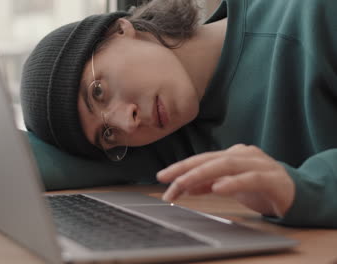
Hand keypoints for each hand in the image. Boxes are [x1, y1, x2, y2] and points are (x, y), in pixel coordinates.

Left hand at [157, 144, 294, 217]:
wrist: (296, 193)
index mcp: (232, 155)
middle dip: (185, 168)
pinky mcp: (273, 178)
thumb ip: (208, 184)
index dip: (180, 167)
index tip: (162, 177)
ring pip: (227, 164)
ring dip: (202, 174)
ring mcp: (259, 164)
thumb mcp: (228, 185)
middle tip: (165, 178)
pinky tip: (218, 188)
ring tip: (183, 183)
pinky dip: (233, 182)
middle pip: (209, 158)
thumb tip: (184, 186)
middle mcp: (243, 155)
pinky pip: (250, 178)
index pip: (201, 159)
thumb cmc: (259, 187)